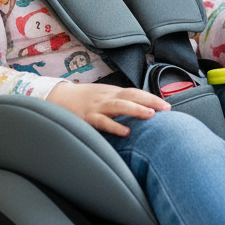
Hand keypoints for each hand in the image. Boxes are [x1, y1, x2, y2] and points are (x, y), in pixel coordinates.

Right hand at [47, 81, 169, 135]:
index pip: (135, 93)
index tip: (167, 106)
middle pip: (131, 95)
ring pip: (119, 105)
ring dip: (135, 109)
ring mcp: (97, 107)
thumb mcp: (103, 97)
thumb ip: (119, 102)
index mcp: (112, 92)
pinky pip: (103, 122)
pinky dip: (115, 126)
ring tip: (151, 114)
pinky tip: (126, 132)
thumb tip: (141, 110)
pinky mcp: (88, 118)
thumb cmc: (83, 100)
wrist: (57, 97)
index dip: (151, 98)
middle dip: (150, 100)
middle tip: (166, 108)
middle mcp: (107, 97)